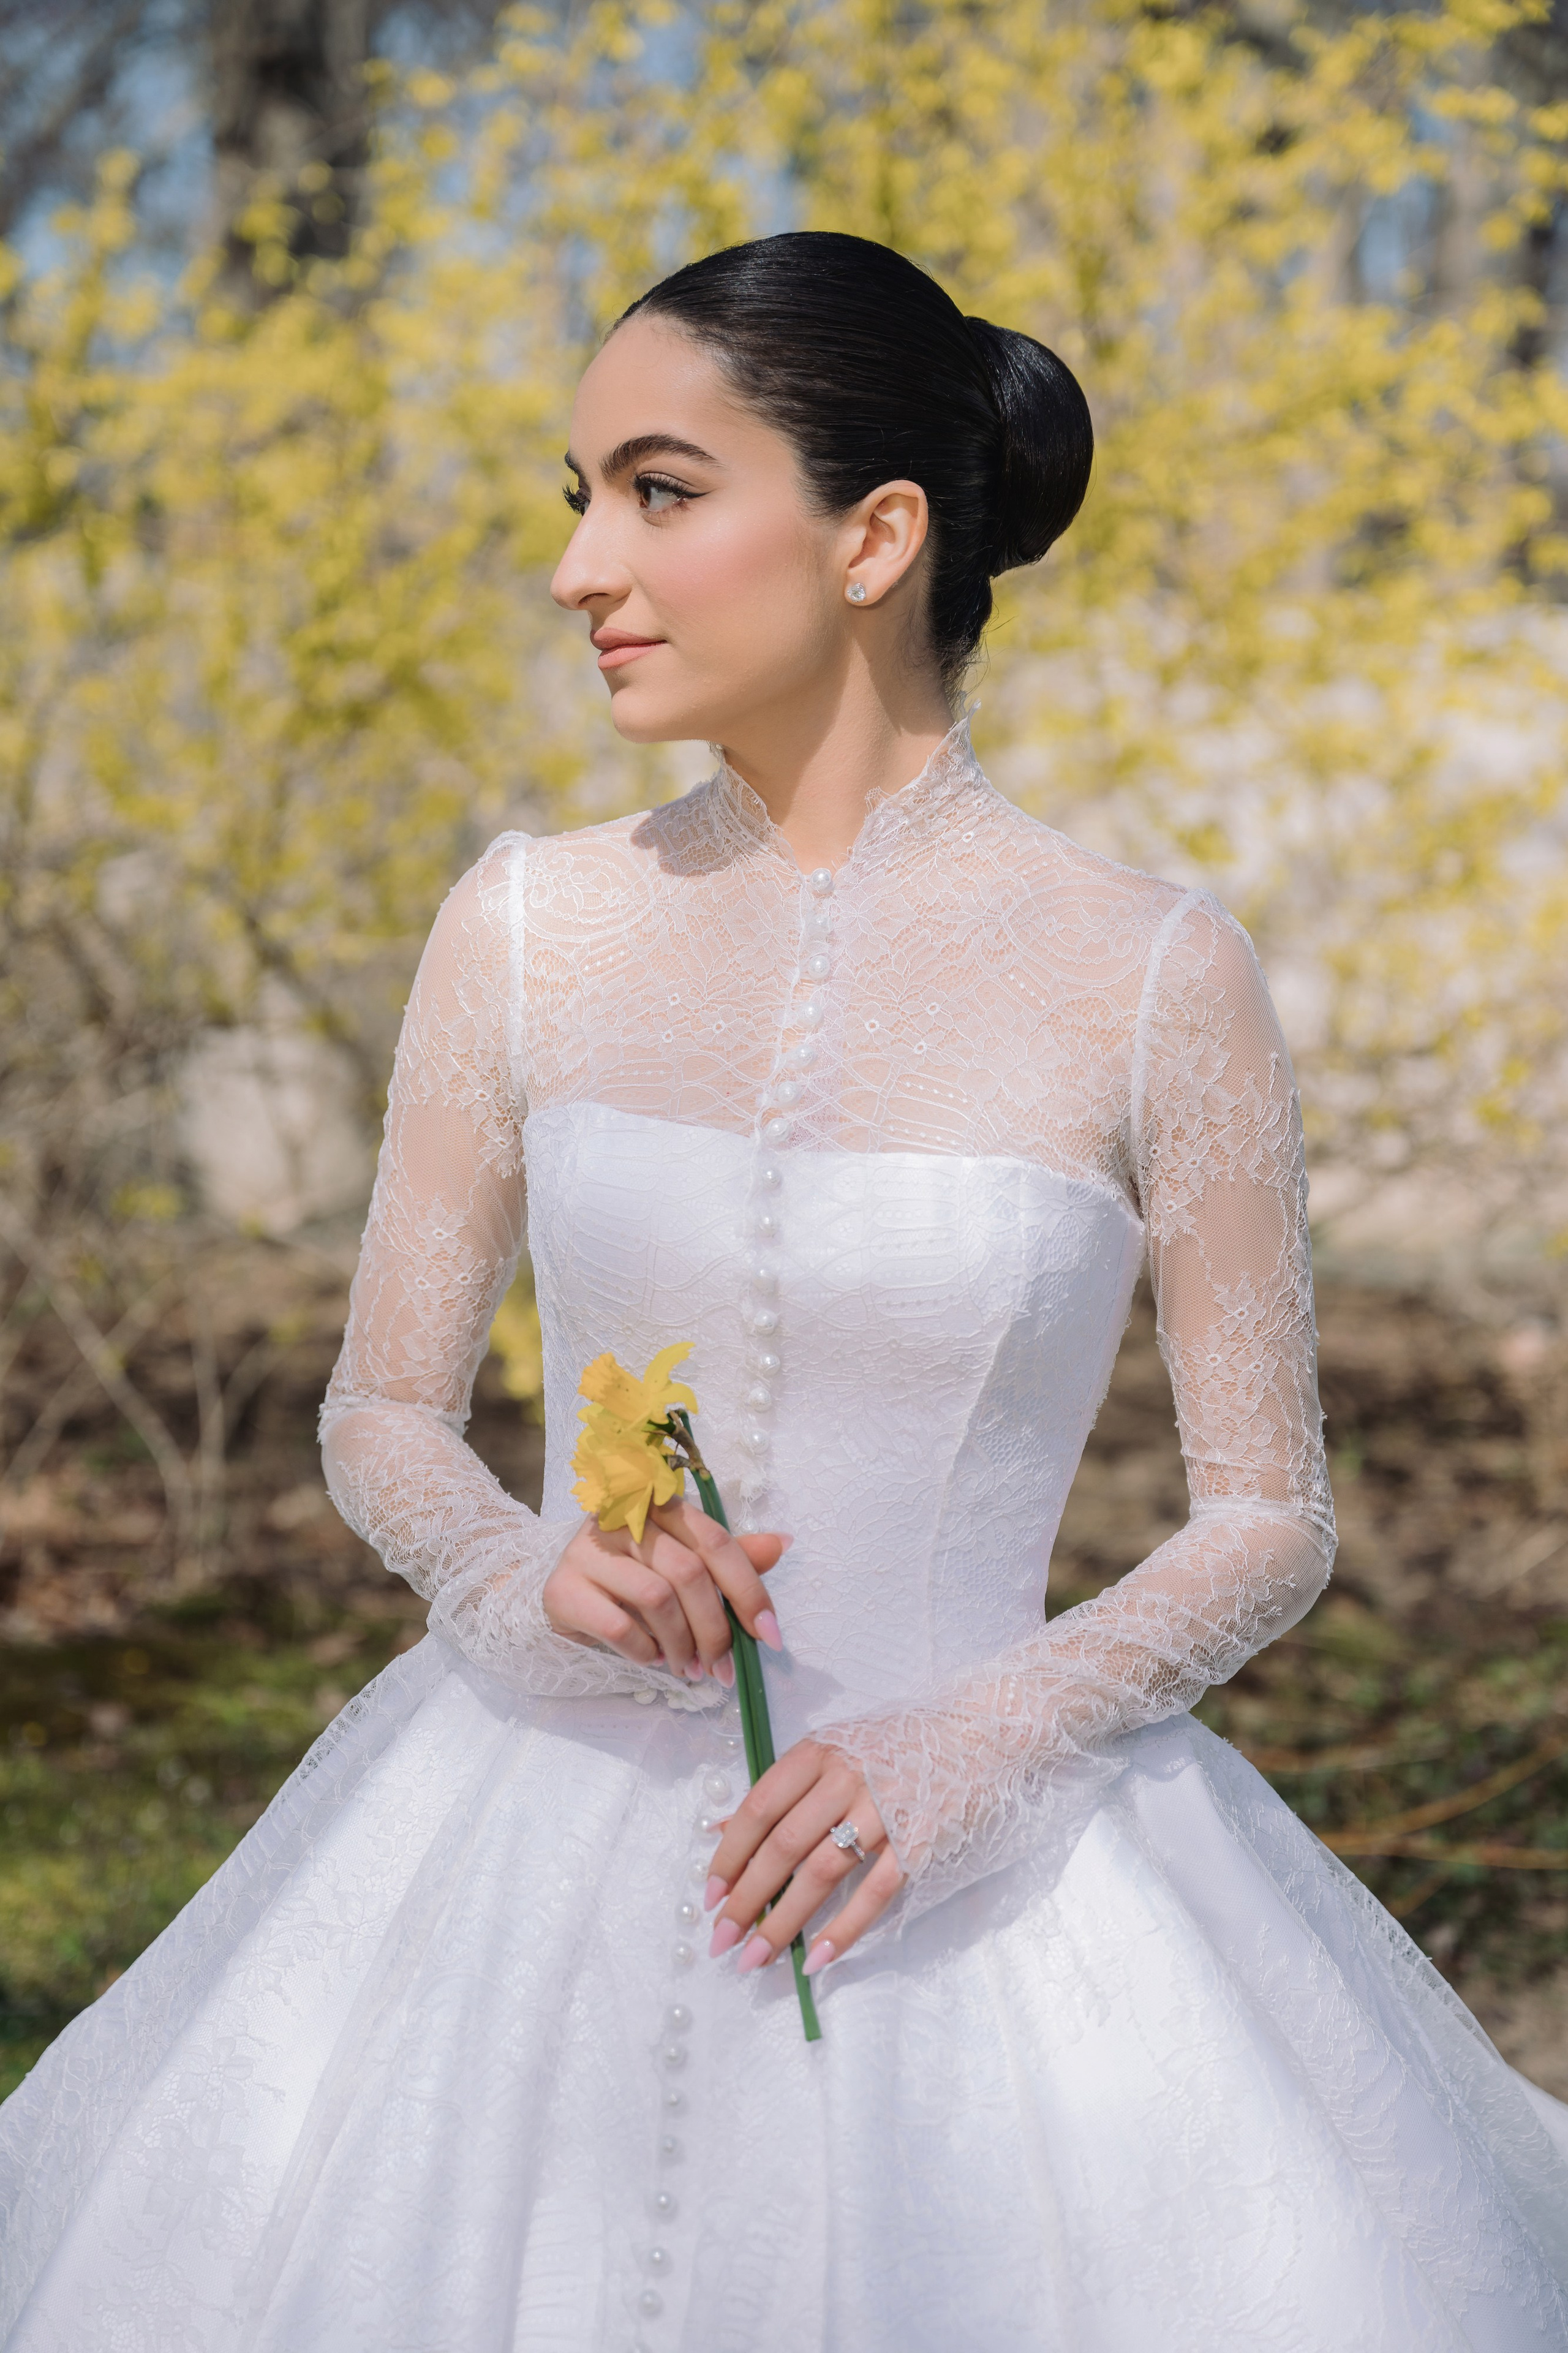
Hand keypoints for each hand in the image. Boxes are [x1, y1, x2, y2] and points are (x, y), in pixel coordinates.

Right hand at [542, 1499, 787, 1681]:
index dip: (749, 1589)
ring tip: (689, 1667)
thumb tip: (783, 1543)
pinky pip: (619, 1626)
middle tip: (723, 1669)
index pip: (715, 1541)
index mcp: (660, 1505)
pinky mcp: (563, 1589)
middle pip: (688, 1573)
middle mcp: (622, 1518)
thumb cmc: (634, 1577)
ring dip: (682, 1644)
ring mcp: (588, 1551)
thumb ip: (728, 1556)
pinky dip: (645, 1652)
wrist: (566, 1595)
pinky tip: (653, 1659)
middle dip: (715, 1630)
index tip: (770, 1635)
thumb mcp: (684, 1562)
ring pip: (657, 1598)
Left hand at [705, 1739, 904, 1975]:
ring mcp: (885, 1810)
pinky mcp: (918, 1842)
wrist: (971, 1735)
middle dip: (747, 1900)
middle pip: (785, 1846)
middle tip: (721, 1941)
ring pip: (823, 1873)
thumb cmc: (890, 1747)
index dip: (730, 1855)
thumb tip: (720, 1831)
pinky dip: (844, 1929)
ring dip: (784, 1922)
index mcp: (818, 1753)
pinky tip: (815, 1959)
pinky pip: (876, 1892)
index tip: (711, 1896)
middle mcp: (847, 1778)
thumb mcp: (829, 1752)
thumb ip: (780, 1791)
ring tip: (755, 1959)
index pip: (760, 1808)